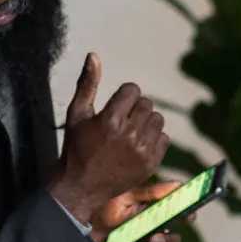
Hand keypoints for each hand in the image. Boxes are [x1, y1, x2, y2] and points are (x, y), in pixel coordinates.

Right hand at [50, 54, 167, 226]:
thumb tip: (94, 55)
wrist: (80, 186)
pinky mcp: (151, 163)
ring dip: (145, 122)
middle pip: (146, 103)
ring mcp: (142, 150)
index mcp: (110, 119)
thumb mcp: (76, 114)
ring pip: (157, 119)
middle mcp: (129, 134)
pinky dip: (153, 139)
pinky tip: (138, 145)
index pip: (132, 90)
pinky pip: (164, 138)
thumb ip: (87, 84)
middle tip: (122, 121)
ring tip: (131, 132)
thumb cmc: (76, 148)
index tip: (115, 107)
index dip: (124, 96)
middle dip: (134, 108)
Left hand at [95, 179, 187, 241]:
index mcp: (155, 213)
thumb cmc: (103, 201)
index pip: (179, 217)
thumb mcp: (128, 193)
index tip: (187, 217)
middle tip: (156, 238)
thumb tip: (180, 185)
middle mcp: (149, 232)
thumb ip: (153, 192)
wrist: (74, 214)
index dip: (187, 216)